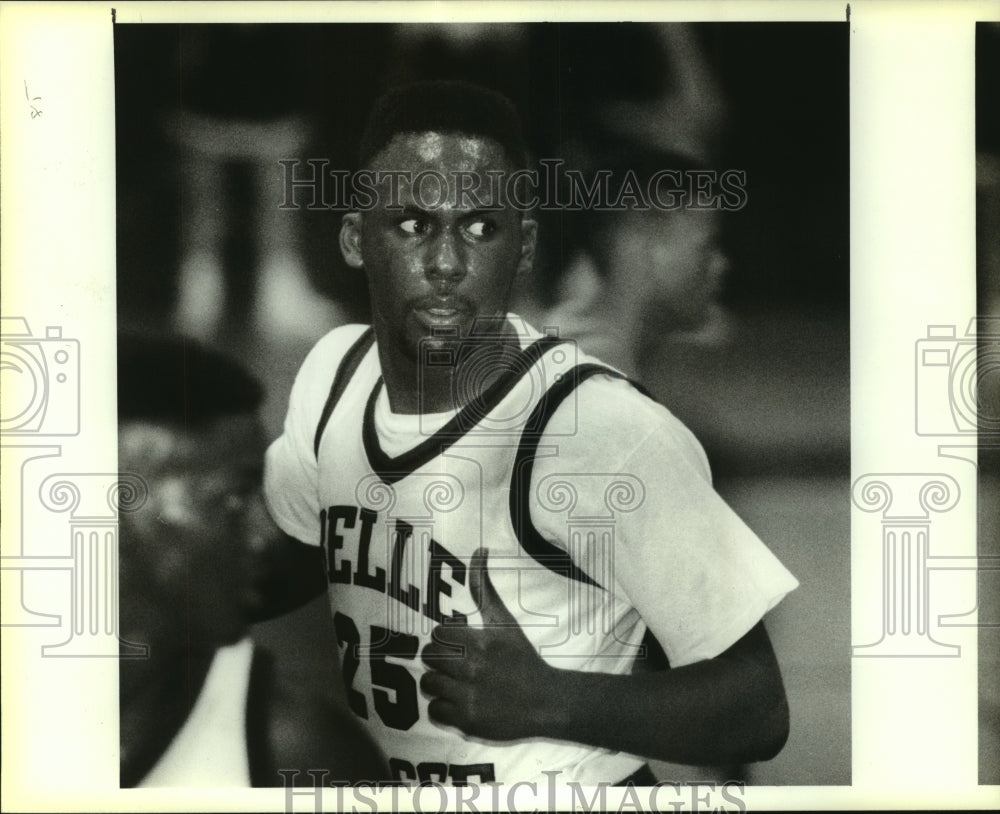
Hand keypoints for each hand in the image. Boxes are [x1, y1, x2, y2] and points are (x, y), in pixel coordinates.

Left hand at [420, 548, 554, 740]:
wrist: (546, 701)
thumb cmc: (522, 658)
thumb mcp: (505, 621)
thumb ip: (485, 588)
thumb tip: (479, 550)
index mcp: (482, 642)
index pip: (438, 632)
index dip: (446, 637)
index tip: (459, 643)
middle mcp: (474, 669)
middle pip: (429, 656)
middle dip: (439, 658)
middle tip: (456, 663)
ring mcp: (470, 697)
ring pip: (429, 682)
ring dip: (439, 682)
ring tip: (456, 682)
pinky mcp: (468, 721)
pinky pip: (434, 710)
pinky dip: (443, 706)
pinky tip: (459, 700)